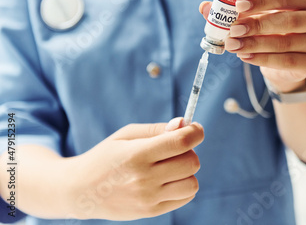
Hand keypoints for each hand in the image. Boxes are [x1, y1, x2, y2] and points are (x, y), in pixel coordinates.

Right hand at [68, 118, 203, 219]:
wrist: (80, 191)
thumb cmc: (106, 156)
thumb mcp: (126, 135)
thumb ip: (157, 129)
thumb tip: (184, 124)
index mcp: (137, 154)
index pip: (181, 142)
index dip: (195, 132)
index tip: (195, 129)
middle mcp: (144, 179)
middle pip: (191, 162)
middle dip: (189, 151)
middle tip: (175, 149)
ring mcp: (148, 198)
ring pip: (192, 183)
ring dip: (187, 171)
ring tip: (170, 166)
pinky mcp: (151, 211)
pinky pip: (185, 197)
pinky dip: (183, 186)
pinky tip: (168, 179)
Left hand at [200, 0, 305, 91]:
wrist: (289, 62)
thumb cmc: (273, 32)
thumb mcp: (257, 17)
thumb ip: (234, 12)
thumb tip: (204, 7)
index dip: (260, 0)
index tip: (238, 4)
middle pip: (286, 20)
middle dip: (256, 25)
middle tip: (232, 29)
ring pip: (284, 43)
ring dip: (255, 44)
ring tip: (233, 45)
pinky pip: (286, 61)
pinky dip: (263, 59)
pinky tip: (245, 56)